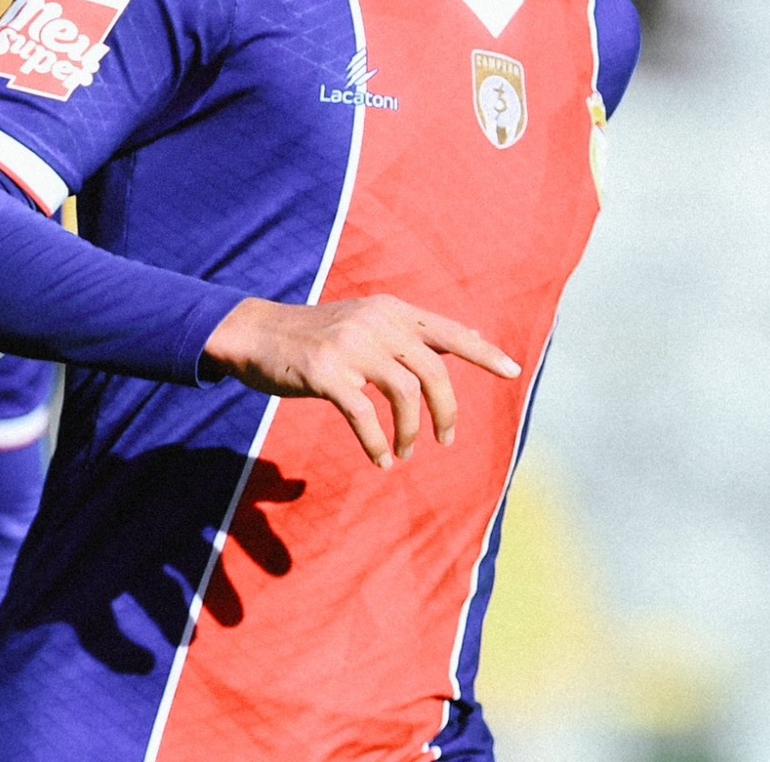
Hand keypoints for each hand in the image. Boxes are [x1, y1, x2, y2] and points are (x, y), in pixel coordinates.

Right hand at [200, 295, 519, 469]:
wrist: (255, 334)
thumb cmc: (316, 337)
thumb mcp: (366, 322)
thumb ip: (410, 332)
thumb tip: (467, 337)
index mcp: (390, 312)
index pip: (448, 331)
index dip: (484, 352)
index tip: (514, 372)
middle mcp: (376, 323)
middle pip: (433, 371)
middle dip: (446, 412)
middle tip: (445, 441)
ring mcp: (350, 346)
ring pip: (405, 395)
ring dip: (412, 432)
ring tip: (403, 453)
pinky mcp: (325, 373)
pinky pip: (365, 416)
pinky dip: (377, 443)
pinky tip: (379, 459)